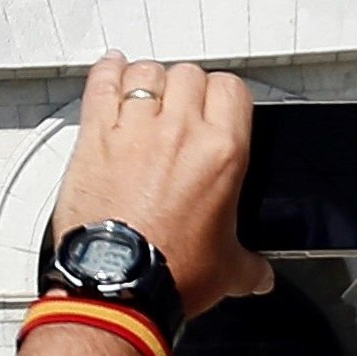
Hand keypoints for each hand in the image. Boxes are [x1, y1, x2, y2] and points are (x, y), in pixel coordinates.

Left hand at [49, 53, 273, 312]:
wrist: (119, 284)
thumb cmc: (171, 273)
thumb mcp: (229, 269)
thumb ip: (251, 266)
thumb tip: (260, 275)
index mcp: (223, 153)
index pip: (232, 89)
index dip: (224, 97)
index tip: (217, 108)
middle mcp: (180, 131)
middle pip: (188, 75)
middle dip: (186, 89)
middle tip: (181, 110)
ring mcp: (135, 129)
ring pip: (146, 73)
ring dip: (148, 80)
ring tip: (146, 96)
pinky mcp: (96, 136)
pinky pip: (102, 84)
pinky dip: (106, 73)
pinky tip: (111, 72)